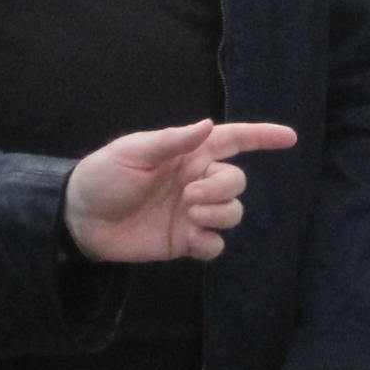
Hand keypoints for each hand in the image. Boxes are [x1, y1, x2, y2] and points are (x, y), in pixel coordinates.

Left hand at [64, 120, 296, 265]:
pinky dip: (211, 241)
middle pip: (236, 181)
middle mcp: (196, 181)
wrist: (80, 219)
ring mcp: (192, 212)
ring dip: (219, 213)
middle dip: (223, 188)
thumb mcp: (133, 152)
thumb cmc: (103, 176)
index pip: (232, 140)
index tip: (290, 138)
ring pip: (233, 212)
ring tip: (189, 214)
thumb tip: (208, 125)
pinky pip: (216, 244)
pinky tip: (192, 237)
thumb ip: (173, 141)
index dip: (262, 137)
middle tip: (190, 196)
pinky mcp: (185, 241)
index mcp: (187, 154)